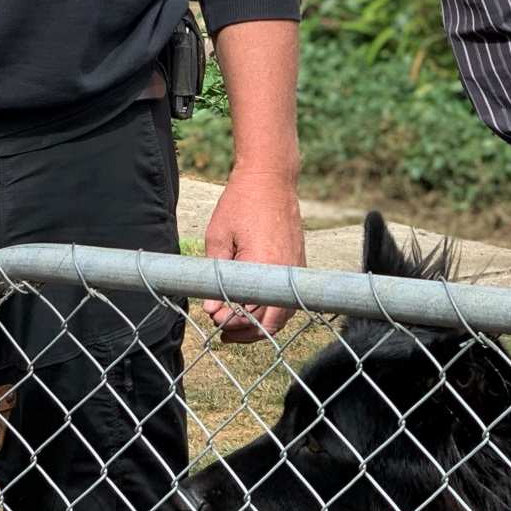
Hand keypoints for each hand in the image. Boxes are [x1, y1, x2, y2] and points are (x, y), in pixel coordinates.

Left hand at [202, 169, 304, 342]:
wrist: (270, 178)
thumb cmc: (241, 203)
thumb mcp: (218, 236)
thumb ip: (215, 276)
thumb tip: (212, 309)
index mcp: (264, 265)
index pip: (250, 313)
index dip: (231, 322)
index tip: (213, 319)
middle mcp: (285, 272)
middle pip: (271, 322)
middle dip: (247, 332)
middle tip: (223, 333)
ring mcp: (296, 269)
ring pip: (285, 315)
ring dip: (263, 326)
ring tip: (238, 328)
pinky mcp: (299, 264)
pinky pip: (290, 300)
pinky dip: (275, 312)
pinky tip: (257, 312)